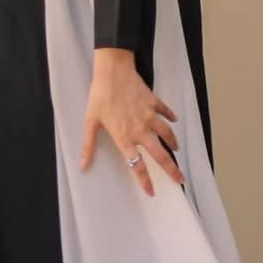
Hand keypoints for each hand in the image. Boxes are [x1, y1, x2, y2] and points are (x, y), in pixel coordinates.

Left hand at [80, 49, 182, 197]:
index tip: (151, 192)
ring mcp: (149, 115)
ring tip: (176, 150)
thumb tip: (83, 166)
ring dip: (172, 143)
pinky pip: (165, 111)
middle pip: (160, 154)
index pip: (136, 165)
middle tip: (180, 179)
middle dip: (171, 169)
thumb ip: (88, 145)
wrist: (113, 71)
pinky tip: (174, 120)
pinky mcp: (153, 102)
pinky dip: (170, 116)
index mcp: (124, 137)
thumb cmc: (100, 96)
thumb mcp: (90, 122)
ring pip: (166, 133)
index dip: (144, 180)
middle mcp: (140, 129)